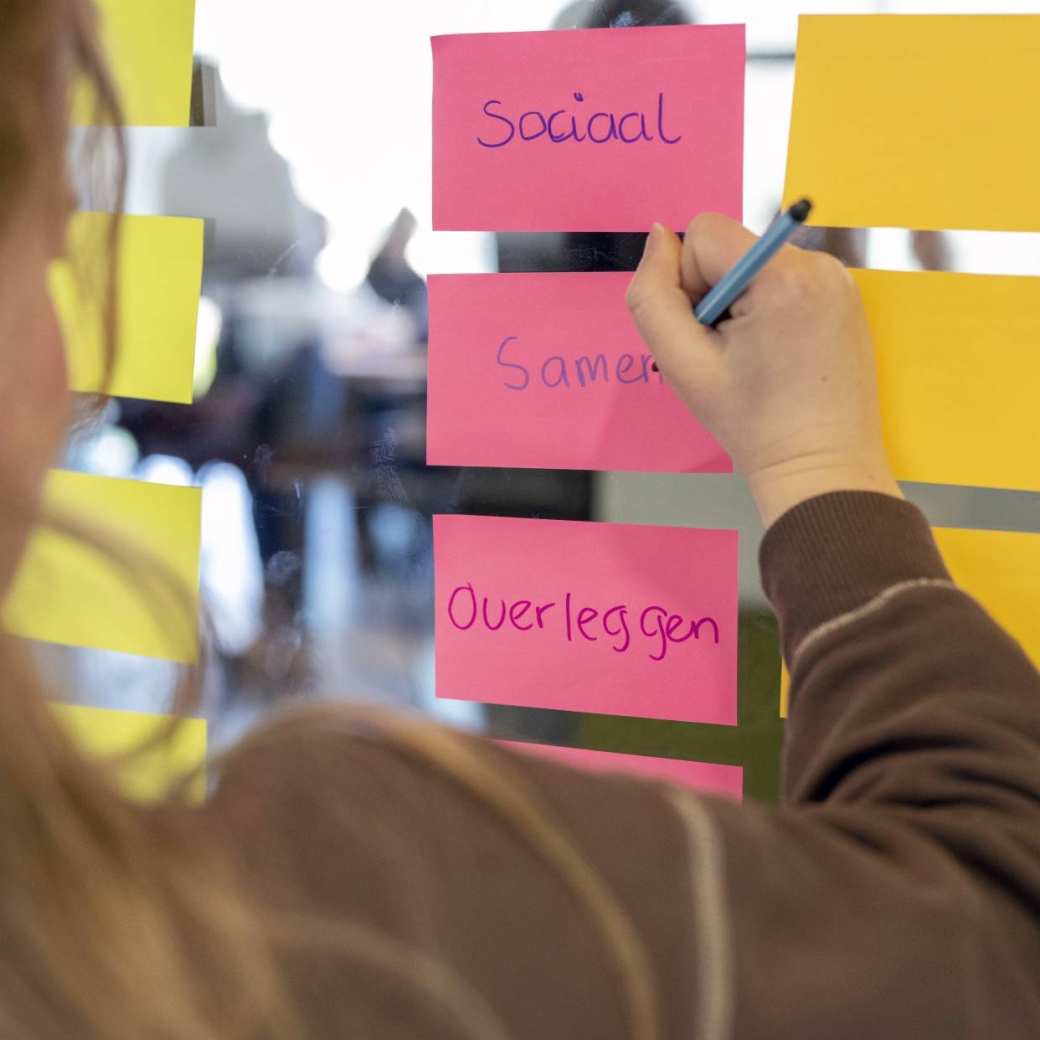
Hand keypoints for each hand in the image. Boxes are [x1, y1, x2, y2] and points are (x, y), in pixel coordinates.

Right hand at [626, 215, 901, 527]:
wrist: (821, 466)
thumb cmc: (751, 422)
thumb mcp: (681, 365)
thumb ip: (652, 296)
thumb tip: (657, 237)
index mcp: (782, 275)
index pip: (704, 233)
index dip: (689, 283)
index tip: (709, 334)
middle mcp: (818, 263)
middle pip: (731, 248)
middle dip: (717, 295)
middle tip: (732, 354)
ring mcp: (839, 278)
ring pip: (756, 264)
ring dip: (743, 304)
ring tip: (758, 358)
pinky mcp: (846, 295)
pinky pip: (786, 280)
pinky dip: (771, 309)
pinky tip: (780, 354)